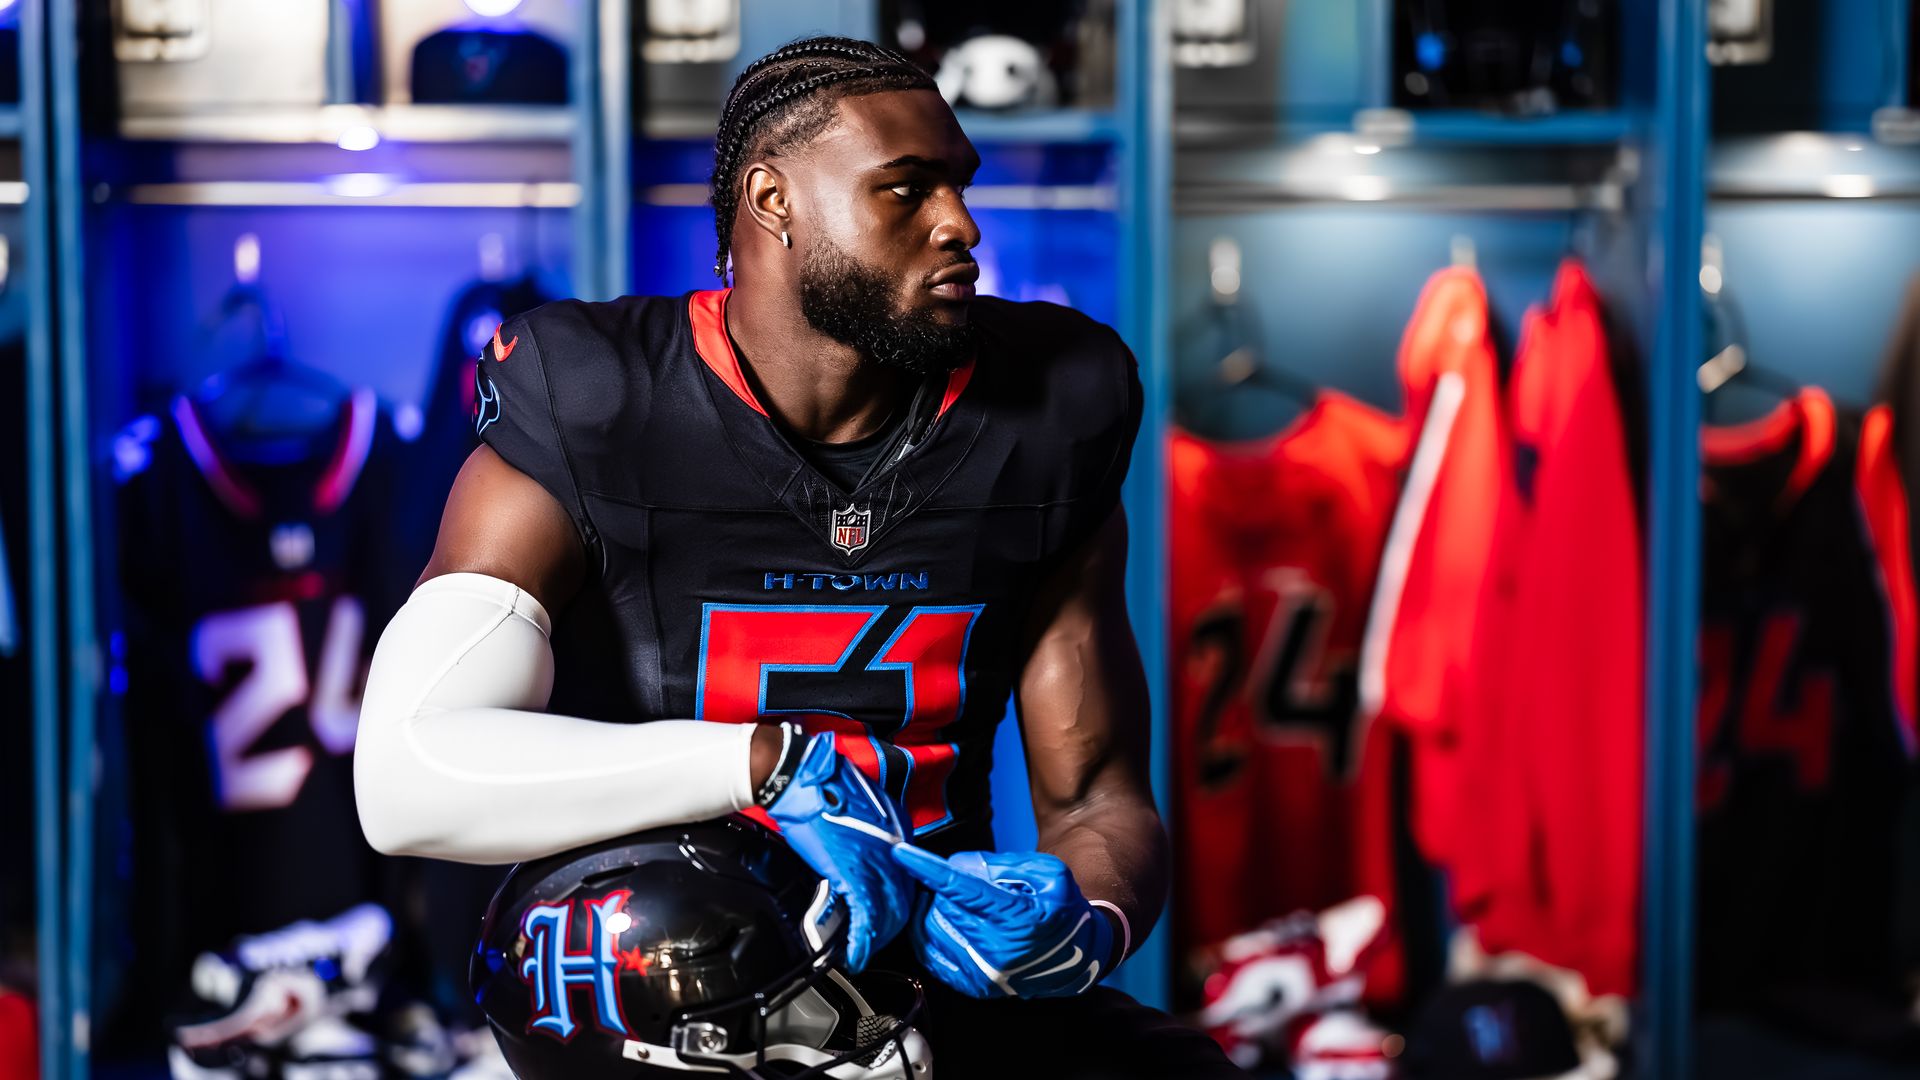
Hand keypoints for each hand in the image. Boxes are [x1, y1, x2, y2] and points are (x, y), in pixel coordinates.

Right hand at [764, 733, 912, 972]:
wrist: (801, 776)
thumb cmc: (820, 784)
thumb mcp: (855, 805)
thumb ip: (864, 831)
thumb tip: (855, 848)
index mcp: (899, 828)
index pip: (907, 875)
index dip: (896, 899)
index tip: (885, 913)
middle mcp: (897, 846)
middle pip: (904, 898)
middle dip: (890, 927)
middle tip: (873, 941)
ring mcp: (879, 860)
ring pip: (890, 913)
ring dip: (876, 938)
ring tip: (862, 951)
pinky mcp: (855, 873)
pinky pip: (867, 917)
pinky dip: (862, 940)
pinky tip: (855, 952)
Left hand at [892, 845, 1114, 998]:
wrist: (1081, 957)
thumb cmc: (1063, 910)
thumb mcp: (1046, 873)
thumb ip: (1001, 864)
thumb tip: (956, 866)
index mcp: (1017, 917)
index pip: (960, 888)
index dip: (927, 868)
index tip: (901, 852)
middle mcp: (997, 949)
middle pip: (941, 906)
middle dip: (941, 886)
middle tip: (959, 880)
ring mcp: (984, 971)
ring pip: (931, 929)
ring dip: (932, 908)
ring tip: (951, 900)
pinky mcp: (975, 985)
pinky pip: (931, 955)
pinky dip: (927, 934)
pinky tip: (939, 920)